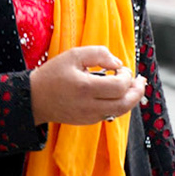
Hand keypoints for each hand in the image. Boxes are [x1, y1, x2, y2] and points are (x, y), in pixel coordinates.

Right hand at [29, 46, 147, 126]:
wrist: (34, 99)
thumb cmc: (52, 75)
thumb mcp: (73, 55)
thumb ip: (98, 54)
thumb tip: (118, 63)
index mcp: (86, 88)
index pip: (119, 86)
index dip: (126, 75)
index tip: (120, 68)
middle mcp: (90, 106)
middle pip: (125, 104)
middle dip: (137, 91)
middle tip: (140, 80)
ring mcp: (90, 116)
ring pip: (120, 111)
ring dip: (131, 99)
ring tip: (134, 87)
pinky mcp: (88, 121)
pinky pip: (110, 114)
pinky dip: (119, 104)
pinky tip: (117, 94)